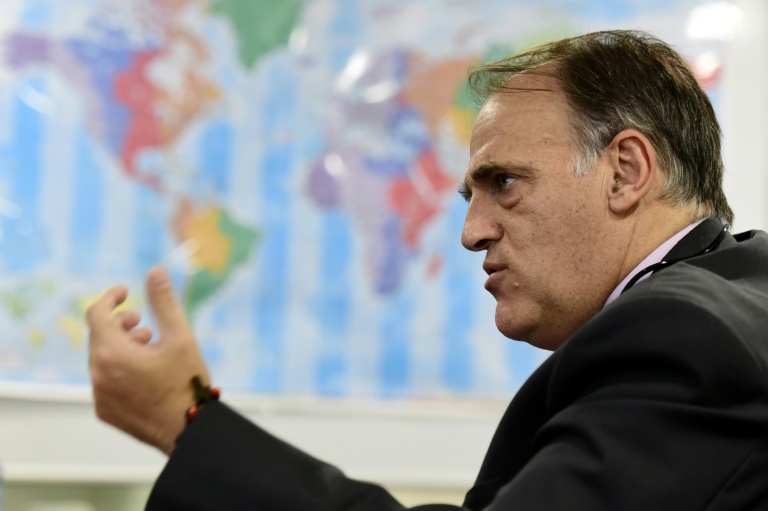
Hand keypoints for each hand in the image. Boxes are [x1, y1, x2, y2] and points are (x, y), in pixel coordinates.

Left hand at [87, 266, 209, 454]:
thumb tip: (155, 271)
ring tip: (148, 346)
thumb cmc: (187, 384)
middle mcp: (98, 374)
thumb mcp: (180, 337)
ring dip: (121, 346)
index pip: (96, 313)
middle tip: (143, 323)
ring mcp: (100, 396)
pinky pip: (105, 381)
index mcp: (112, 353)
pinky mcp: (106, 412)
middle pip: (99, 336)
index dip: (110, 297)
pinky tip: (146, 372)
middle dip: (119, 323)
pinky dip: (120, 369)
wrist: (189, 430)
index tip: (125, 293)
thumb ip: (163, 302)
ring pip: (102, 359)